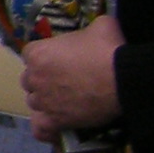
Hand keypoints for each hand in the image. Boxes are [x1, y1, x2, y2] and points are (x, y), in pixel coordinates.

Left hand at [21, 16, 125, 140]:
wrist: (124, 79)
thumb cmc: (109, 49)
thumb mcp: (101, 25)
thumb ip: (89, 28)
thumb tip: (95, 30)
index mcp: (38, 53)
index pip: (30, 54)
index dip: (43, 57)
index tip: (57, 59)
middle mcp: (35, 77)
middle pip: (29, 79)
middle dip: (42, 79)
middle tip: (62, 79)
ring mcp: (43, 101)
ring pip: (35, 102)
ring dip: (46, 100)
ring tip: (64, 100)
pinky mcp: (54, 120)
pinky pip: (41, 127)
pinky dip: (47, 125)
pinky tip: (58, 121)